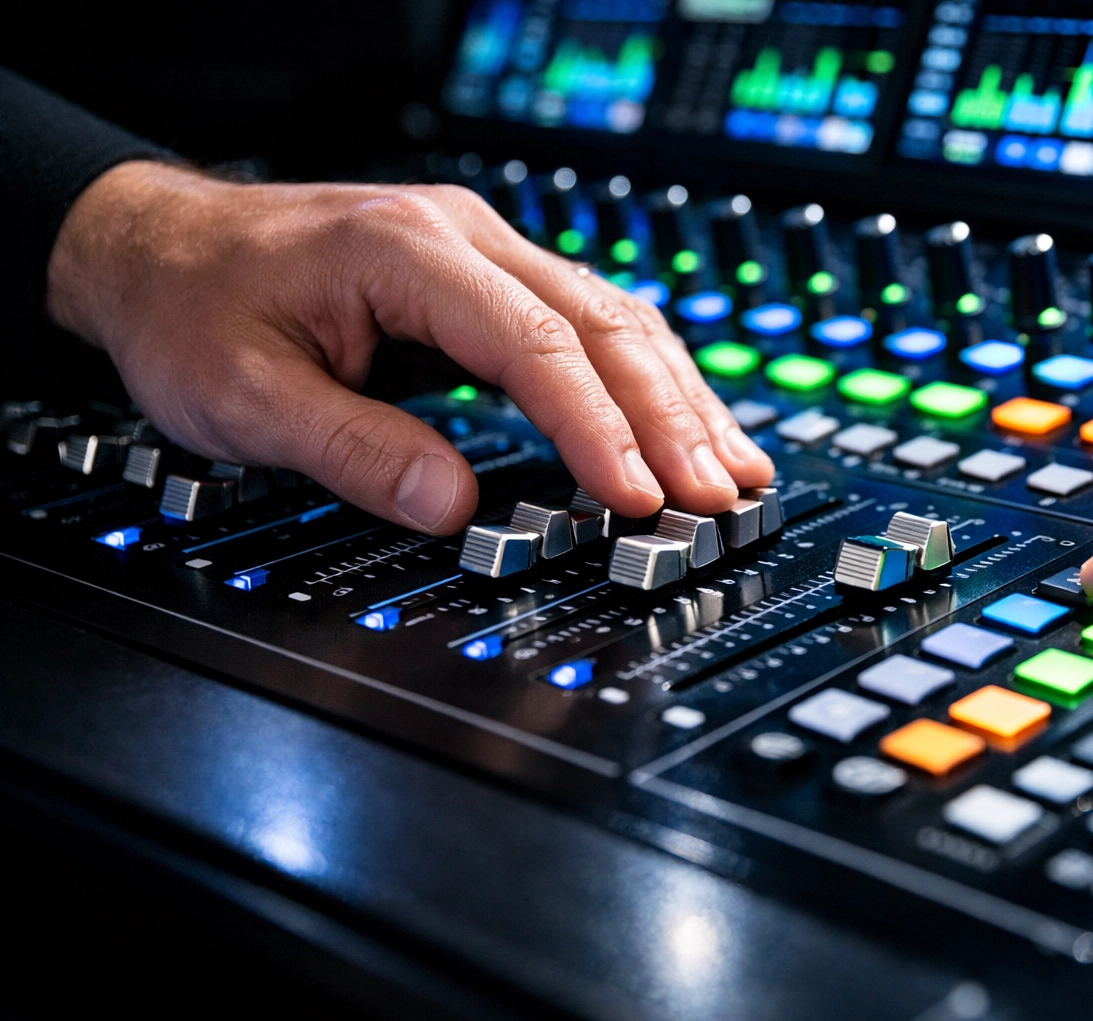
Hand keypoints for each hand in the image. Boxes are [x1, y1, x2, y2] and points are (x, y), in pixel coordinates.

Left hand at [45, 161, 773, 533]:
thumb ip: (353, 449)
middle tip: (718, 495)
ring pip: (615, 317)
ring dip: (677, 396)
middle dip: (670, 415)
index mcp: (407, 251)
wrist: (159, 246)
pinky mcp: (490, 279)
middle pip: (603, 322)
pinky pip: (592, 323)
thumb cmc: (194, 306)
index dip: (597, 427)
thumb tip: (453, 508)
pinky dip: (646, 379)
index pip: (537, 344)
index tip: (638, 498)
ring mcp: (485, 252)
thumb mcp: (243, 394)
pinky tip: (683, 421)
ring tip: (733, 468)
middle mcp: (464, 238)